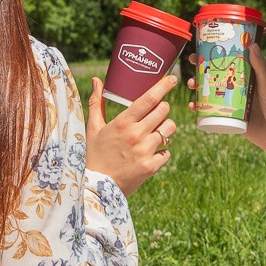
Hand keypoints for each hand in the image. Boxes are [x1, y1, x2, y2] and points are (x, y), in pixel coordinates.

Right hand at [87, 73, 176, 194]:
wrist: (96, 187)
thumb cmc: (95, 154)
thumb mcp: (93, 128)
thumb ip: (97, 103)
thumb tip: (98, 80)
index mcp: (122, 123)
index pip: (149, 99)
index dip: (163, 86)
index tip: (172, 78)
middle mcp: (136, 135)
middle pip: (163, 111)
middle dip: (163, 107)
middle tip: (157, 111)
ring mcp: (145, 151)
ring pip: (169, 129)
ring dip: (166, 127)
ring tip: (156, 131)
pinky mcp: (151, 166)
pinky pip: (168, 151)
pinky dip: (163, 150)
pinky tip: (152, 152)